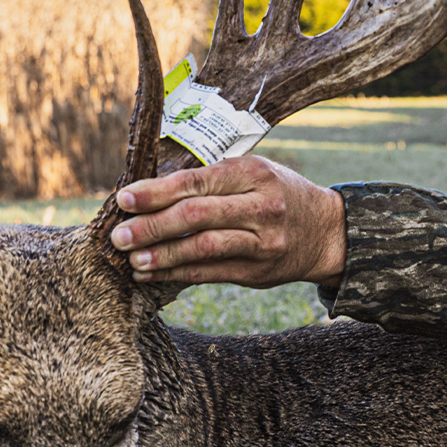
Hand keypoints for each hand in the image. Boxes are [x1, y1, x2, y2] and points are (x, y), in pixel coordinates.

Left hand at [108, 156, 344, 288]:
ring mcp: (261, 241)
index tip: (124, 200)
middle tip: (119, 236)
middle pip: (196, 215)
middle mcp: (260, 206)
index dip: (155, 192)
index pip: (195, 181)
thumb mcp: (253, 174)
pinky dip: (176, 273)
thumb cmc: (278, 195)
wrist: (327, 231)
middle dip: (151, 226)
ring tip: (132, 259)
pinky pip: (210, 273)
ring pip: (202, 247)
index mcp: (253, 173)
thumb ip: (211, 180)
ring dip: (162, 255)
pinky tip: (151, 273)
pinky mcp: (257, 272)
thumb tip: (149, 193)